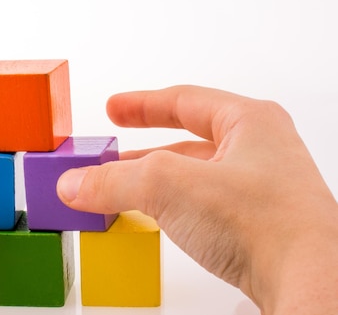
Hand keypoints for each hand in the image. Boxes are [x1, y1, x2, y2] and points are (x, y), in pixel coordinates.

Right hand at [57, 85, 337, 314]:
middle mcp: (259, 153)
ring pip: (192, 178)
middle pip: (186, 142)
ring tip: (120, 192)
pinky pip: (201, 208)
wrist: (309, 284)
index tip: (114, 109)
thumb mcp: (170, 186)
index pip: (184, 101)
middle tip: (110, 156)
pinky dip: (171, 210)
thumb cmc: (266, 225)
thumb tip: (76, 183)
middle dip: (141, 152)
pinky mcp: (256, 227)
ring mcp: (260, 192)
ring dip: (152, 184)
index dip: (142, 104)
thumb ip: (115, 180)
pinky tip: (154, 221)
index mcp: (250, 123)